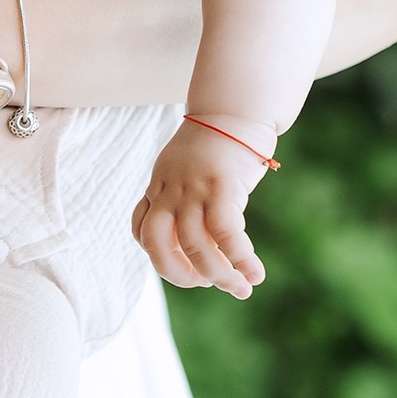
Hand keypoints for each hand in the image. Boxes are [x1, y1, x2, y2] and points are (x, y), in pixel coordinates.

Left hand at [134, 115, 274, 297]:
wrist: (235, 109)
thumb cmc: (218, 143)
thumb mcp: (187, 168)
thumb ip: (184, 197)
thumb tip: (201, 239)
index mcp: (158, 185)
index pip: (140, 230)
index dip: (161, 258)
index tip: (187, 269)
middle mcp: (169, 188)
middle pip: (157, 244)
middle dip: (180, 276)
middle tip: (207, 285)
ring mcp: (193, 187)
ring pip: (194, 245)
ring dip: (218, 275)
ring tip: (240, 287)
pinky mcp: (221, 185)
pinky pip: (225, 233)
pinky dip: (240, 259)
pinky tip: (255, 274)